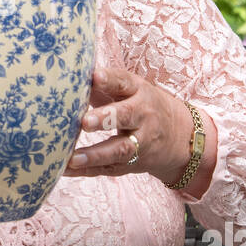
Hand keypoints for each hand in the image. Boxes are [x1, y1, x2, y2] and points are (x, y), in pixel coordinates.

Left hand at [62, 64, 192, 183]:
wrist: (179, 136)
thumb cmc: (140, 105)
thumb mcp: (130, 89)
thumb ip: (104, 83)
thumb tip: (71, 75)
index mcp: (139, 92)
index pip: (124, 83)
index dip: (109, 79)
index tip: (94, 77)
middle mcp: (142, 117)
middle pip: (126, 116)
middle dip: (105, 119)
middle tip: (84, 122)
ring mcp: (140, 143)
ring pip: (120, 150)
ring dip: (96, 155)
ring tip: (73, 158)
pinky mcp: (132, 164)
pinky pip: (109, 168)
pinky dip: (88, 170)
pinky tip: (66, 169)